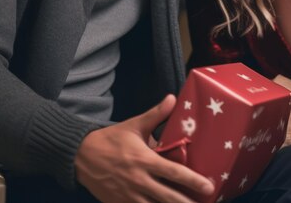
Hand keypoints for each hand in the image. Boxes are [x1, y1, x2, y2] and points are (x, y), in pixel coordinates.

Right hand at [74, 95, 214, 202]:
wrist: (81, 156)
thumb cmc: (112, 139)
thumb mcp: (135, 125)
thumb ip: (156, 114)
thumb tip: (173, 98)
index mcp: (144, 160)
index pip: (174, 172)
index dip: (193, 180)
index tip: (208, 186)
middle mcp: (139, 181)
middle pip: (168, 197)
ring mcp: (128, 196)